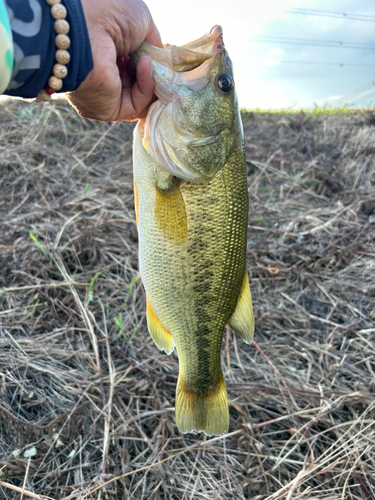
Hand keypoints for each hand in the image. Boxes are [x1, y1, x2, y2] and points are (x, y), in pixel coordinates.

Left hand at [67, 0, 161, 121]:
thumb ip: (155, 46)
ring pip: (139, 98)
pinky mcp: (107, 110)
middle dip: (153, 76)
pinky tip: (145, 66)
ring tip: (150, 60)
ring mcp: (104, 95)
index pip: (133, 67)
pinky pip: (135, 104)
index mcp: (105, 54)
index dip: (150, 64)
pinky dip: (146, 87)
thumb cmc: (108, 13)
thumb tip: (162, 64)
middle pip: (137, 85)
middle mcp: (102, 76)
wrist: (84, 24)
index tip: (160, 57)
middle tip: (160, 64)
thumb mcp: (141, 23)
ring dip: (151, 80)